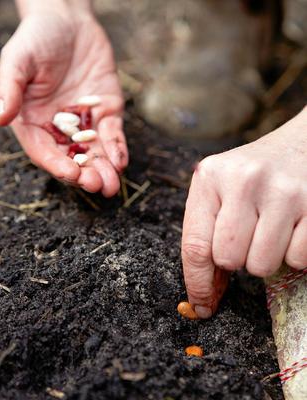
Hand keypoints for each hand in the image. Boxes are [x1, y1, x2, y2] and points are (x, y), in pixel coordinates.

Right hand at [0, 11, 127, 196]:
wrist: (68, 21)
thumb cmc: (37, 38)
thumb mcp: (18, 59)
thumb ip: (9, 88)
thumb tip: (0, 118)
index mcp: (34, 122)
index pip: (45, 151)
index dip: (58, 165)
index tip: (71, 174)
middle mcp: (60, 128)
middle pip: (73, 158)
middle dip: (86, 175)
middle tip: (98, 186)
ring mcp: (85, 122)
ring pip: (95, 153)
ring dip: (105, 170)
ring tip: (113, 185)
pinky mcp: (106, 113)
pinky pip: (113, 135)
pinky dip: (118, 149)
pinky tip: (121, 161)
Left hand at [182, 107, 306, 317]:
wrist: (299, 146)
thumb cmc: (252, 177)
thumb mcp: (219, 193)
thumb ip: (206, 237)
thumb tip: (204, 298)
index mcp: (210, 177)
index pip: (195, 246)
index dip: (197, 283)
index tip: (200, 304)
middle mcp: (244, 180)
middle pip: (229, 259)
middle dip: (236, 258)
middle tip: (247, 237)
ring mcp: (283, 191)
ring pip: (262, 265)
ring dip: (264, 257)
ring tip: (269, 230)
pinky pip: (298, 260)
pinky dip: (293, 253)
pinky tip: (292, 228)